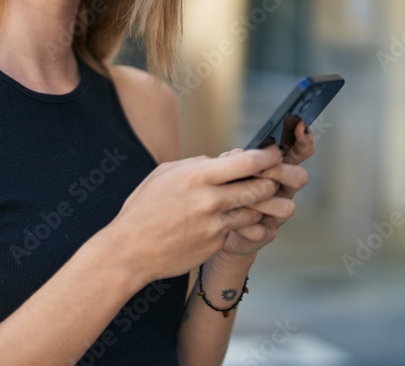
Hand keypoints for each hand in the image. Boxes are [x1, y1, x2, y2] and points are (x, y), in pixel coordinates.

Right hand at [105, 147, 282, 283]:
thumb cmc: (143, 208)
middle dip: (269, 182)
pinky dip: (237, 223)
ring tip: (247, 200)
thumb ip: (196, 164)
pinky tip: (223, 221)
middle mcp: (210, 200)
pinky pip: (238, 229)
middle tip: (267, 179)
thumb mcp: (164, 174)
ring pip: (255, 211)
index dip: (267, 157)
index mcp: (197, 176)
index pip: (247, 162)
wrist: (131, 250)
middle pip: (261, 187)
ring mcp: (216, 225)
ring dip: (257, 205)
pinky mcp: (217, 244)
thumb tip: (222, 160)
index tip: (273, 154)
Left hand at [220, 118, 314, 257]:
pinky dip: (246, 225)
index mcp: (275, 169)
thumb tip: (237, 154)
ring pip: (287, 207)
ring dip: (263, 201)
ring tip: (240, 198)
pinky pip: (262, 231)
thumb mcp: (228, 168)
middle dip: (280, 171)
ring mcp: (276, 214)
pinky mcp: (264, 235)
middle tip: (259, 170)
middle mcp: (281, 190)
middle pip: (299, 177)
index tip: (299, 125)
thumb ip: (236, 159)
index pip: (297, 151)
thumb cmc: (224, 190)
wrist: (213, 225)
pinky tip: (232, 222)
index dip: (302, 139)